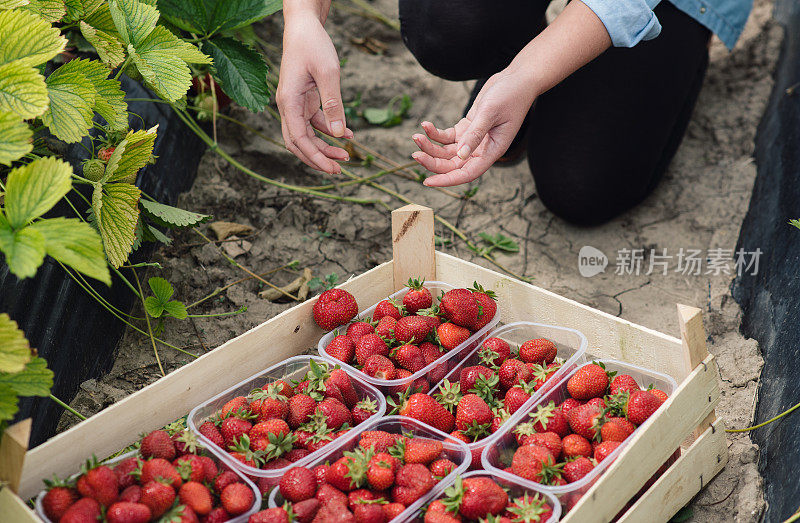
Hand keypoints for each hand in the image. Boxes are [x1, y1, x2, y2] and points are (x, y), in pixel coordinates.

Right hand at [277, 12, 352, 173]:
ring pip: (307, 135)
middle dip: (318, 158)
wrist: (304, 26)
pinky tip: (348, 135)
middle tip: (340, 170)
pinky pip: (315, 123)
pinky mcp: (304, 100)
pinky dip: (329, 131)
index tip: (333, 168)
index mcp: (288, 101)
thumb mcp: (328, 73)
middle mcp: (288, 106)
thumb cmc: (313, 45)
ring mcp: (295, 104)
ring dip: (324, 147)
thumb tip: (339, 134)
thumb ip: (333, 104)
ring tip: (347, 156)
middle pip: (298, 143)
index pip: (299, 139)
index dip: (315, 157)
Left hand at [411, 68, 536, 185]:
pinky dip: (435, 133)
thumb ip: (475, 134)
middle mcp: (482, 149)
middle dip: (433, 161)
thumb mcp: (490, 113)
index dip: (447, 180)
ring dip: (430, 147)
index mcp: (492, 151)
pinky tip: (425, 125)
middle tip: (415, 155)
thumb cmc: (510, 95)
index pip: (467, 173)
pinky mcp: (468, 127)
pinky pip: (447, 137)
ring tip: (416, 136)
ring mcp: (473, 139)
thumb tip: (461, 156)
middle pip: (453, 164)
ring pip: (447, 152)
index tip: (428, 182)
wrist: (517, 79)